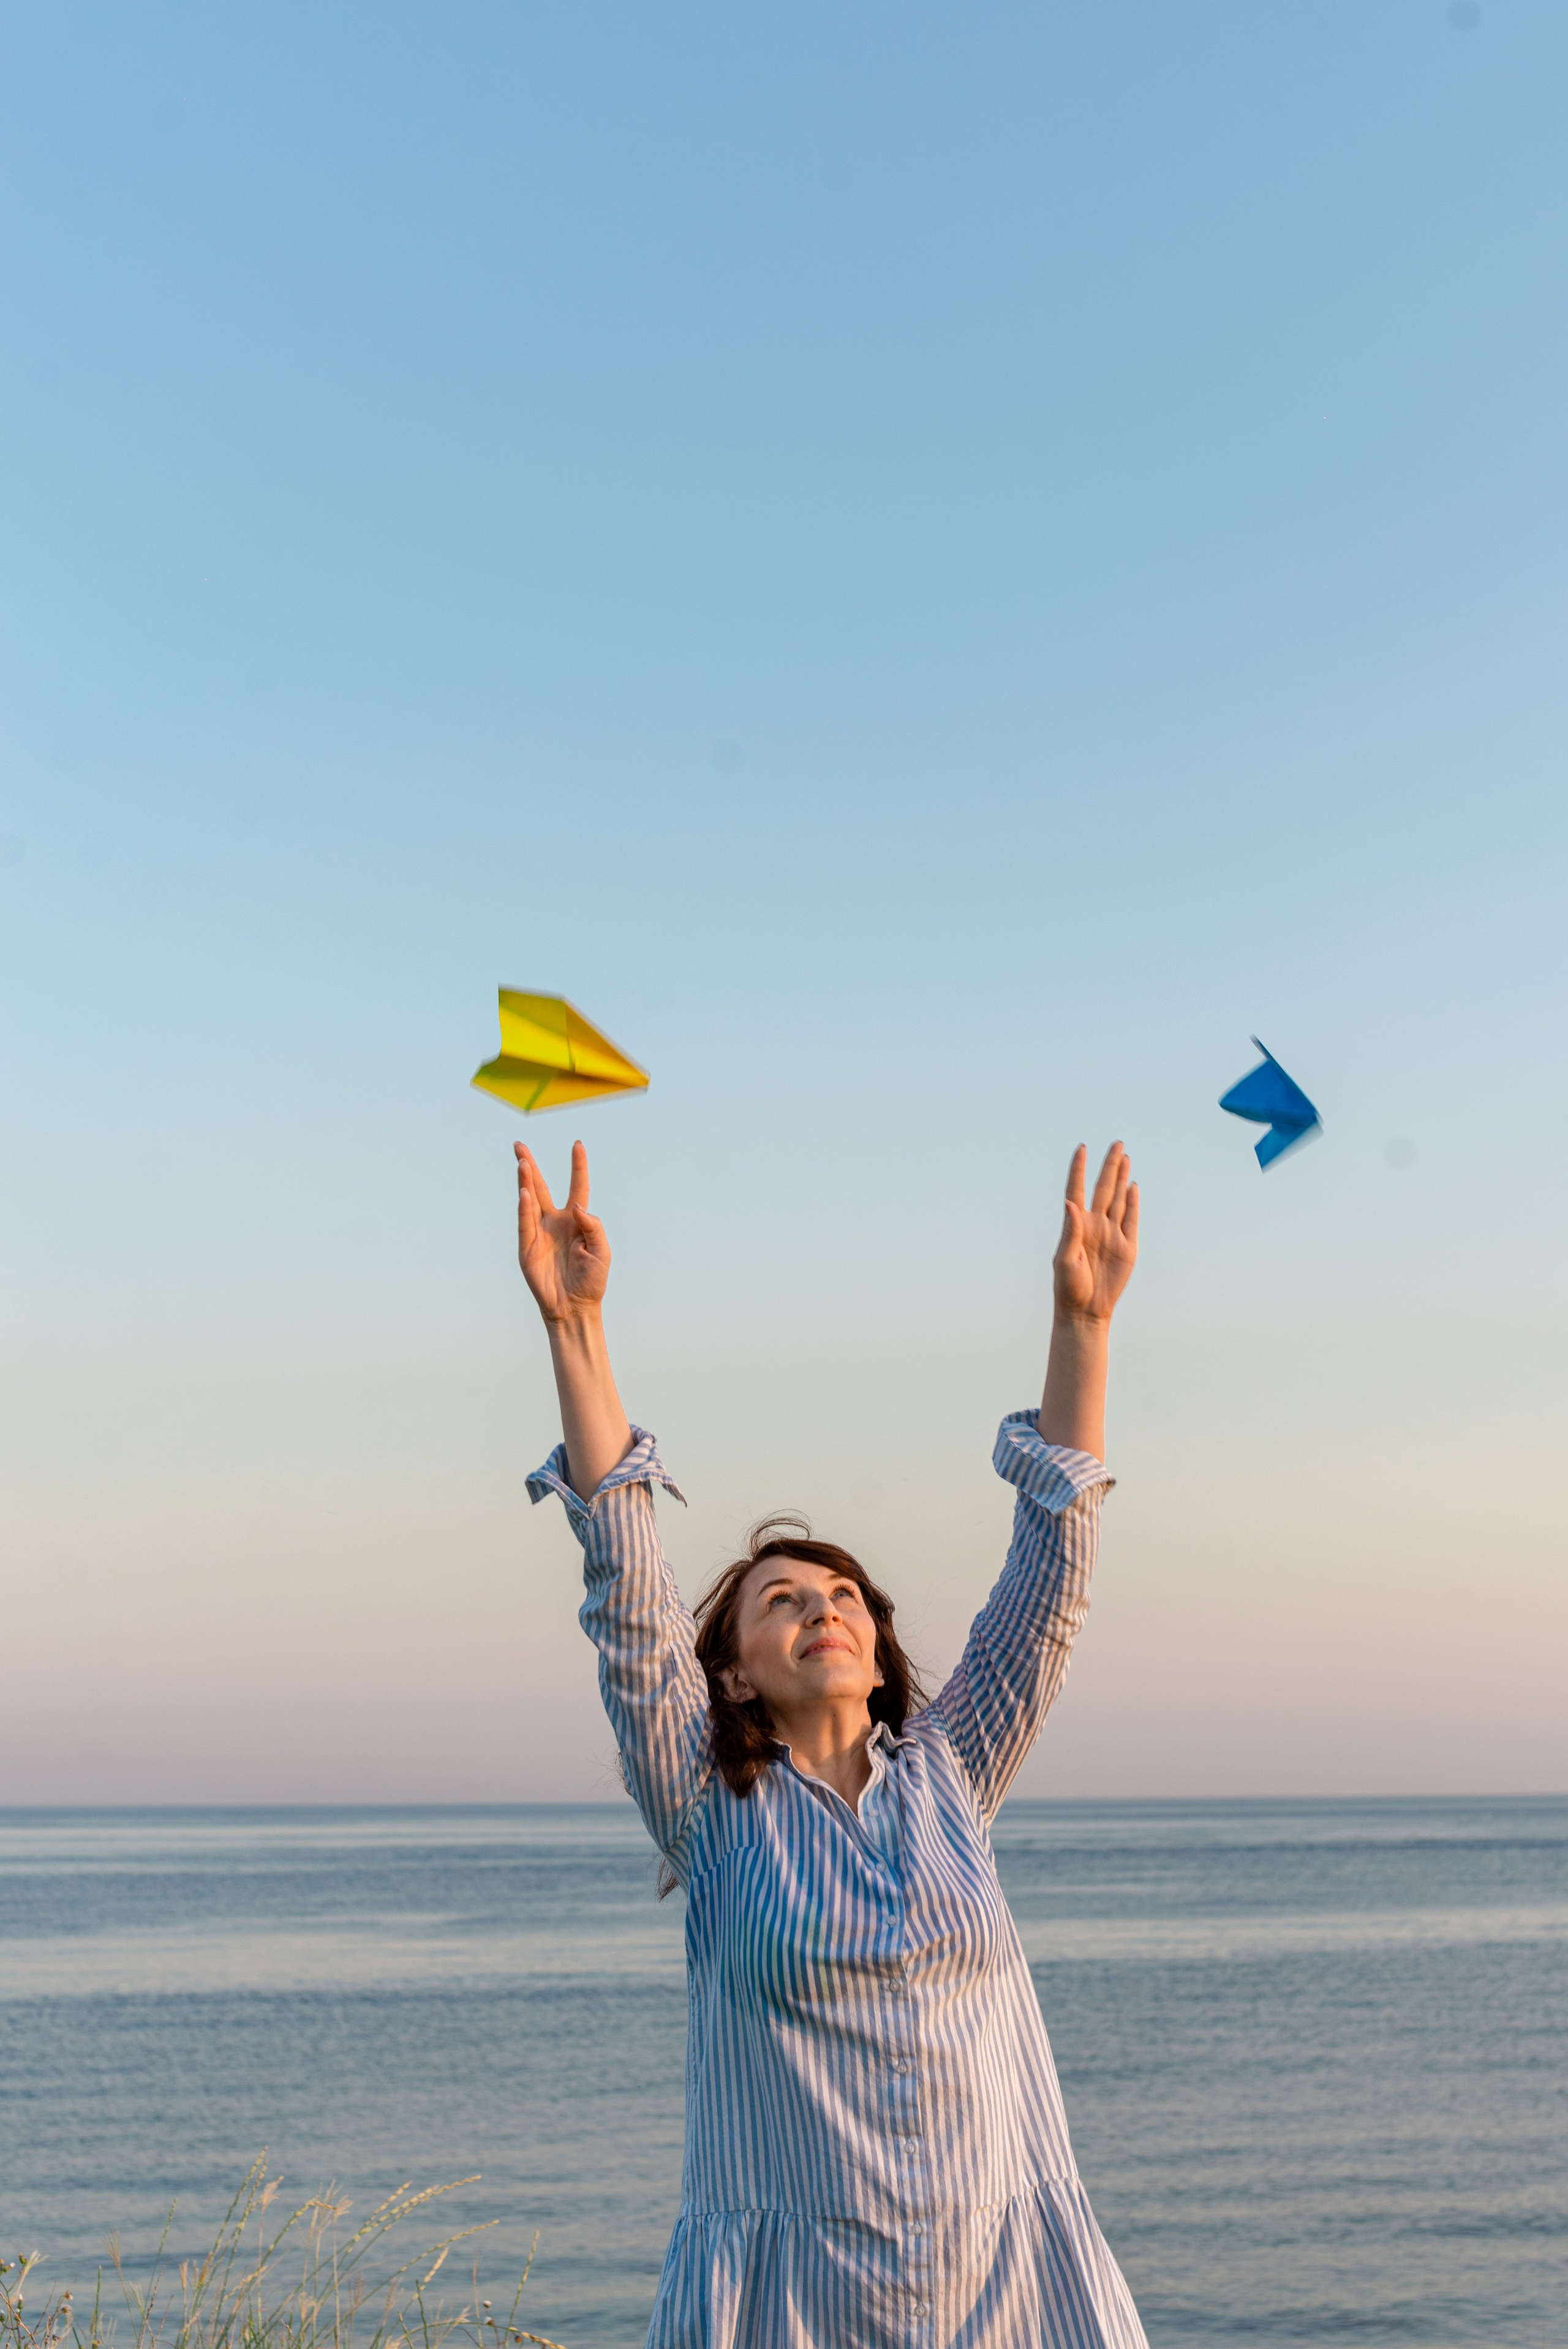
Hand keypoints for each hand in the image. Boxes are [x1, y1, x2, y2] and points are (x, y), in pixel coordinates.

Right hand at [516, 1140, 609, 1323]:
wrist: (575, 1308)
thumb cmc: (592, 1280)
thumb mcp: (602, 1252)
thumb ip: (594, 1226)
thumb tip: (577, 1208)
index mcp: (576, 1220)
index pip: (577, 1187)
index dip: (577, 1167)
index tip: (577, 1145)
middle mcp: (555, 1222)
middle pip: (542, 1187)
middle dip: (530, 1166)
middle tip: (519, 1145)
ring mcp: (540, 1233)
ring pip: (530, 1201)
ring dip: (526, 1181)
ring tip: (522, 1161)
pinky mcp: (528, 1248)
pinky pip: (525, 1224)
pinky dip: (524, 1209)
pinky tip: (524, 1192)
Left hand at [1052, 1142, 1137, 1324]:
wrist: (1086, 1311)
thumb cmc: (1068, 1287)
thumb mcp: (1064, 1259)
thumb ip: (1069, 1231)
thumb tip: (1070, 1203)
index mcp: (1076, 1225)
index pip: (1076, 1190)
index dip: (1078, 1169)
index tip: (1082, 1148)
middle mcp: (1094, 1224)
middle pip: (1103, 1188)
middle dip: (1109, 1165)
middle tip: (1116, 1143)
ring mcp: (1112, 1234)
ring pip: (1119, 1199)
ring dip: (1122, 1178)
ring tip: (1125, 1157)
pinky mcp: (1127, 1246)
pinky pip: (1131, 1219)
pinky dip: (1133, 1202)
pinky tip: (1132, 1185)